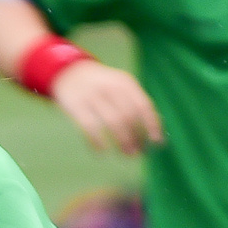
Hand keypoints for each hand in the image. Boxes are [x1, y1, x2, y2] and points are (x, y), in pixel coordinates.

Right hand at [50, 61, 164, 154]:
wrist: (69, 72)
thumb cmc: (103, 85)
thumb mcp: (121, 86)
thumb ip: (137, 102)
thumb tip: (157, 128)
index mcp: (125, 82)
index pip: (143, 105)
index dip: (152, 124)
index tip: (157, 142)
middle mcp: (110, 87)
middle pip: (129, 116)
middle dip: (136, 137)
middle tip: (139, 152)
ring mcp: (92, 96)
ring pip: (112, 123)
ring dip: (122, 141)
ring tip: (127, 154)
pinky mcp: (76, 106)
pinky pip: (90, 127)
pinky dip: (97, 141)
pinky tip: (101, 151)